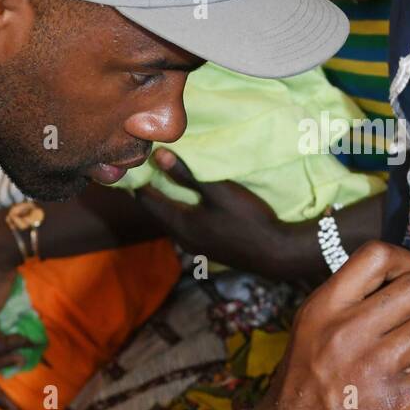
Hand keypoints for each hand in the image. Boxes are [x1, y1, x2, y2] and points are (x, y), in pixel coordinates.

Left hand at [132, 150, 293, 278]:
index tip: (133, 161)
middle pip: (156, 210)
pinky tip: (189, 201)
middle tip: (145, 165)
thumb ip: (187, 174)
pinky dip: (180, 209)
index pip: (146, 200)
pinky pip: (184, 225)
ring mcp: (195, 246)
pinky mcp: (208, 248)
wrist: (275, 253)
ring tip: (164, 178)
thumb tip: (159, 155)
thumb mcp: (219, 192)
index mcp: (180, 224)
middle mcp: (182, 238)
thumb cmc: (247, 219)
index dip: (138, 180)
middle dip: (150, 188)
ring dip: (166, 199)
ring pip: (171, 218)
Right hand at [258, 241, 409, 409]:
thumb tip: (398, 278)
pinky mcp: (394, 406)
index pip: (379, 254)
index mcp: (324, 308)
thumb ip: (347, 306)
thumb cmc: (300, 396)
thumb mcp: (309, 334)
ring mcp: (371, 367)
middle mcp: (346, 330)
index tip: (409, 285)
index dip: (407, 263)